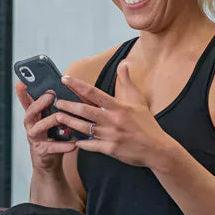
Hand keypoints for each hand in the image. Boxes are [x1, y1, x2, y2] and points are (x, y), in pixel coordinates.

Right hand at [16, 83, 77, 171]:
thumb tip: (69, 91)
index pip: (26, 103)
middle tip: (50, 95)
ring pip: (39, 128)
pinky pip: (52, 147)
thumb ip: (54, 109)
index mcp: (34, 117)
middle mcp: (31, 126)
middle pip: (30, 113)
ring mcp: (35, 139)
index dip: (22, 94)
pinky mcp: (42, 151)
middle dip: (39, 103)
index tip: (21, 83)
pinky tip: (73, 144)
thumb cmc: (52, 138)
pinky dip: (63, 146)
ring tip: (60, 117)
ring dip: (50, 121)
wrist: (50, 163)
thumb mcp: (51, 121)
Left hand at [54, 63, 175, 167]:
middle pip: (85, 111)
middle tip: (57, 102)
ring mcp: (110, 136)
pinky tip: (72, 140)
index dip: (78, 85)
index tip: (65, 79)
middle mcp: (112, 120)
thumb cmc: (147, 124)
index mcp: (118, 107)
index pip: (94, 93)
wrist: (156, 149)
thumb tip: (123, 64)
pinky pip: (90, 145)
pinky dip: (80, 143)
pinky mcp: (110, 149)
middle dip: (69, 106)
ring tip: (58, 118)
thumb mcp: (138, 101)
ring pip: (84, 128)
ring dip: (70, 122)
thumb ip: (127, 82)